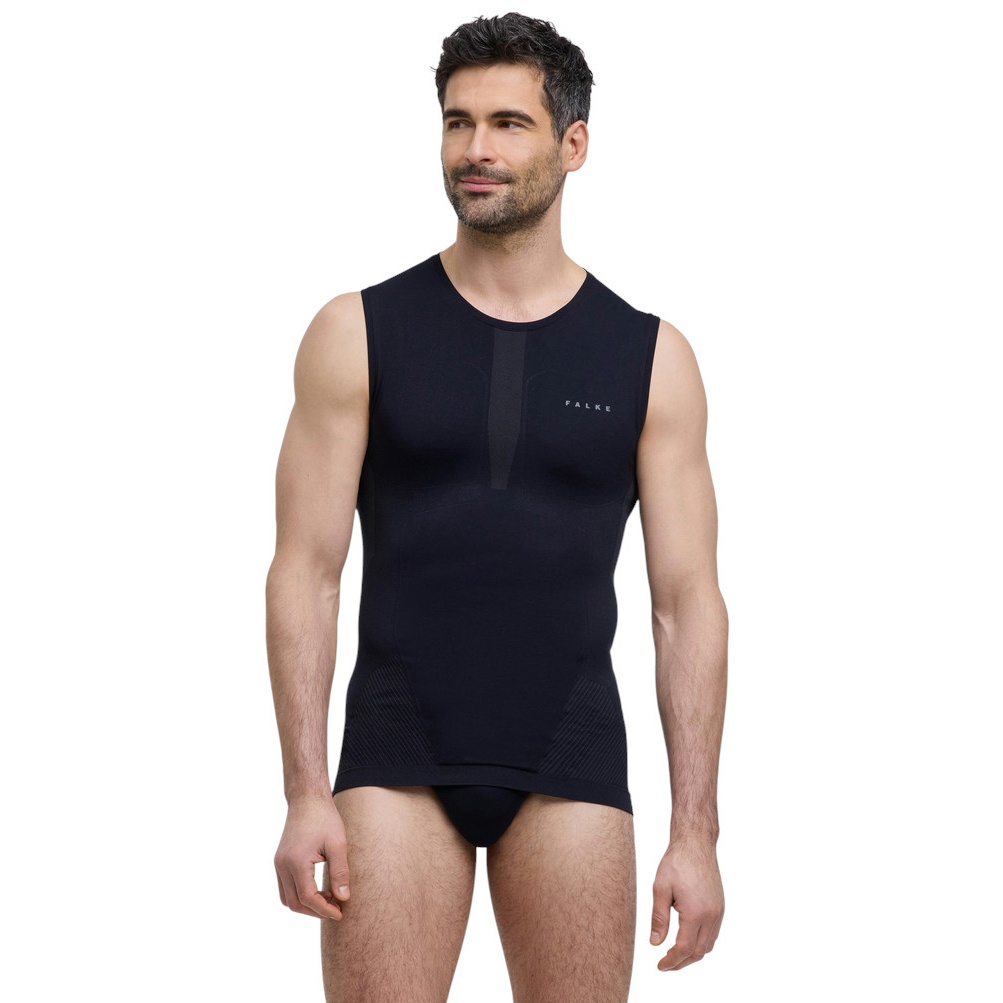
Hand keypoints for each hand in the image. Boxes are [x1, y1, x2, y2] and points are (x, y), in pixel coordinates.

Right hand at [274, 796, 350, 919]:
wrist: (307, 799)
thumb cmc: (324, 818)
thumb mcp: (338, 844)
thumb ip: (340, 872)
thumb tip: (343, 898)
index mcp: (296, 862)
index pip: (308, 898)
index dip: (324, 910)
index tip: (340, 913)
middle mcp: (282, 865)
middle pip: (295, 903)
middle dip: (315, 911)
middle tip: (336, 908)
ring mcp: (278, 864)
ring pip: (288, 898)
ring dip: (307, 904)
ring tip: (329, 898)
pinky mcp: (280, 861)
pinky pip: (286, 888)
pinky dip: (300, 894)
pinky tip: (318, 889)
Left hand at [649, 836, 723, 970]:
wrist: (696, 844)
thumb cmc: (676, 862)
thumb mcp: (660, 889)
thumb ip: (658, 919)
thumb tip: (655, 944)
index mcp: (696, 913)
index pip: (684, 948)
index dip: (671, 961)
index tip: (660, 966)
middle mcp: (711, 915)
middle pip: (699, 952)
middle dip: (682, 962)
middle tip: (665, 964)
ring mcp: (718, 911)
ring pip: (708, 945)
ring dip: (693, 954)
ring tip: (675, 955)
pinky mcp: (720, 906)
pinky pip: (713, 933)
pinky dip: (701, 943)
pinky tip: (688, 939)